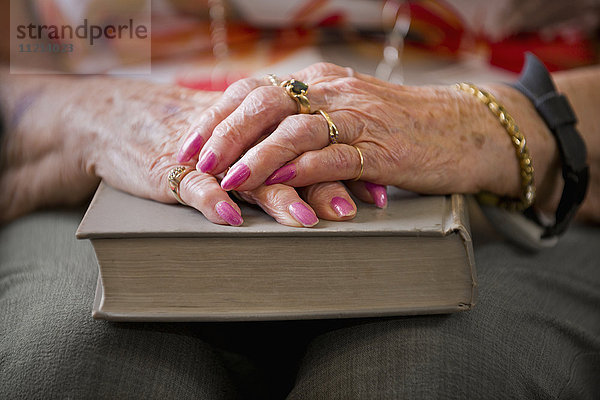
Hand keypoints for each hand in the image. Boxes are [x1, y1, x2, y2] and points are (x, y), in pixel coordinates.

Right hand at [0, 73, 358, 225]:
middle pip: (289, 159)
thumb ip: (280, 156)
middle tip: (350, 209)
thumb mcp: (241, 142)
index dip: (345, 168)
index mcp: (262, 130)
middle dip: (322, 183)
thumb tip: (334, 177)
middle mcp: (240, 138)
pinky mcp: (170, 167)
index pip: (312, 147)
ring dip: (277, 196)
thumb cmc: (195, 138)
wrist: (126, 121)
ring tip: (303, 218)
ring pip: (247, 174)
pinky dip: (212, 200)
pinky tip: (229, 218)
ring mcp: (206, 154)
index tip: (376, 194)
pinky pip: (193, 185)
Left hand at [178, 63, 558, 207]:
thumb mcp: (346, 114)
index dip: (216, 117)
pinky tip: (280, 182)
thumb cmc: (399, 127)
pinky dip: (304, 169)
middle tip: (196, 162)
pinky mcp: (383, 149)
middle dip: (225, 134)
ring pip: (297, 129)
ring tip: (229, 179)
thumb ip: (306, 121)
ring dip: (258, 155)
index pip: (255, 91)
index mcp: (321, 82)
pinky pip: (337, 155)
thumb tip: (256, 143)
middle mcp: (335, 92)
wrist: (464, 129)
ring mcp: (360, 118)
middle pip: (266, 103)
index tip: (189, 145)